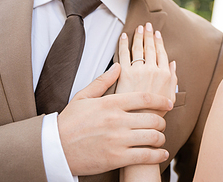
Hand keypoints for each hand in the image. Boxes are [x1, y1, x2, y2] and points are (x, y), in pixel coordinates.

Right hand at [57, 64, 172, 175]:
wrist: (54, 148)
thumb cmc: (69, 122)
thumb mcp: (83, 97)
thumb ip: (103, 81)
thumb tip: (119, 66)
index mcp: (111, 103)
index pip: (144, 98)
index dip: (160, 100)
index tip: (168, 102)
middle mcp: (117, 120)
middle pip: (152, 117)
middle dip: (162, 120)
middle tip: (162, 123)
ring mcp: (118, 140)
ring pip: (152, 136)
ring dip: (161, 137)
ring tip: (160, 138)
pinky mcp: (116, 158)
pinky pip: (145, 156)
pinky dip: (157, 155)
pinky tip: (161, 154)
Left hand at [116, 23, 176, 110]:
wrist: (139, 121)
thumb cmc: (155, 112)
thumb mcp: (170, 97)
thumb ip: (173, 79)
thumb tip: (173, 64)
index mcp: (165, 75)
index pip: (162, 53)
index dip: (159, 42)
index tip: (157, 34)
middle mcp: (154, 70)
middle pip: (151, 48)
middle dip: (149, 34)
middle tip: (147, 25)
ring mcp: (139, 71)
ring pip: (139, 48)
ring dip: (138, 36)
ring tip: (138, 28)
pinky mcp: (125, 73)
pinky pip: (123, 54)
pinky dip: (123, 43)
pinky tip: (124, 36)